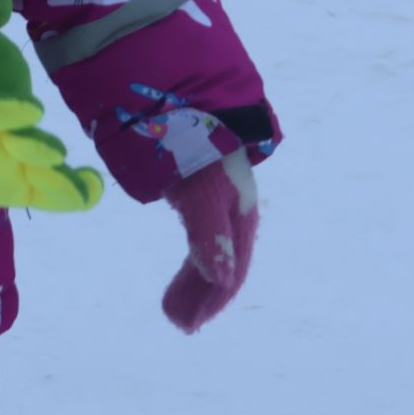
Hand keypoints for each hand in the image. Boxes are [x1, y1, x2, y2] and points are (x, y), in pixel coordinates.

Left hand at [161, 149, 258, 332]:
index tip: (187, 323)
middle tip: (175, 319)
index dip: (210, 299)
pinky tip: (189, 261)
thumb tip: (220, 278)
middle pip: (222, 261)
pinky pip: (203, 228)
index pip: (231, 269)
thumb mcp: (201, 191)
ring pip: (212, 246)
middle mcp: (233, 205)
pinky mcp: (198, 181)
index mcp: (240, 211)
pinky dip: (196, 252)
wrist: (183, 90)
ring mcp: (216, 193)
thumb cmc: (197, 142)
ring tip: (173, 301)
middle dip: (201, 292)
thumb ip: (210, 235)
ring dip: (196, 277)